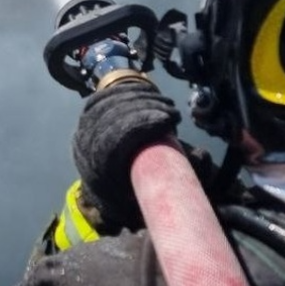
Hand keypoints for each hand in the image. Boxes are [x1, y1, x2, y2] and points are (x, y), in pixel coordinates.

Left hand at [72, 79, 180, 227]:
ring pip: (109, 101)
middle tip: (172, 110)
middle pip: (113, 115)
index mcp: (98, 170)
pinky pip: (104, 94)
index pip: (115, 138)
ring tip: (166, 102)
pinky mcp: (87, 116)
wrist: (107, 191)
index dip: (142, 124)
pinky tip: (149, 92)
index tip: (168, 121)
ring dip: (140, 96)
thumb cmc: (135, 195)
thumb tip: (201, 155)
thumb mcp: (156, 196)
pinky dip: (128, 90)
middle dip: (146, 107)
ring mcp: (83, 129)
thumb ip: (178, 179)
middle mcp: (85, 148)